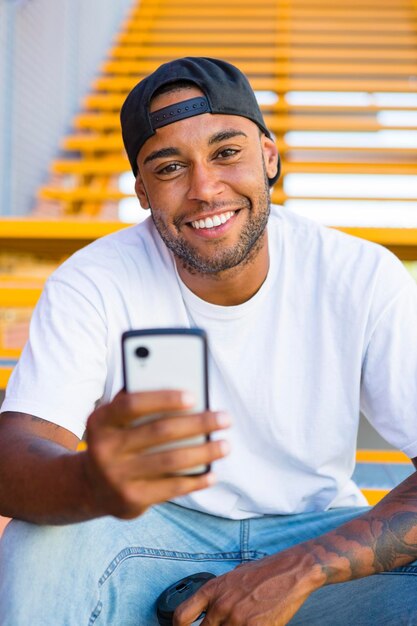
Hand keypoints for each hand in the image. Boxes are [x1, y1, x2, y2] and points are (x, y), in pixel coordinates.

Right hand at [82, 389, 230, 518]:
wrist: (91, 486)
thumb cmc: (117, 440)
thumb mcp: (115, 419)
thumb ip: (139, 402)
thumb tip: (184, 388)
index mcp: (100, 421)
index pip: (132, 404)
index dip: (163, 399)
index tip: (193, 397)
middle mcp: (104, 449)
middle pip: (159, 432)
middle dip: (198, 424)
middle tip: (225, 418)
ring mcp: (116, 476)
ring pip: (170, 460)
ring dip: (204, 452)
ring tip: (225, 445)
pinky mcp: (130, 499)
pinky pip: (171, 488)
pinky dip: (195, 481)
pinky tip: (212, 473)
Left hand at [174, 547, 324, 625]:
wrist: (290, 571)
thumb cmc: (264, 572)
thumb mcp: (233, 577)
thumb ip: (218, 595)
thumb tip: (210, 611)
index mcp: (212, 589)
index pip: (181, 616)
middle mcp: (221, 605)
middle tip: (223, 625)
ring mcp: (237, 620)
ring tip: (242, 621)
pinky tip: (254, 624)